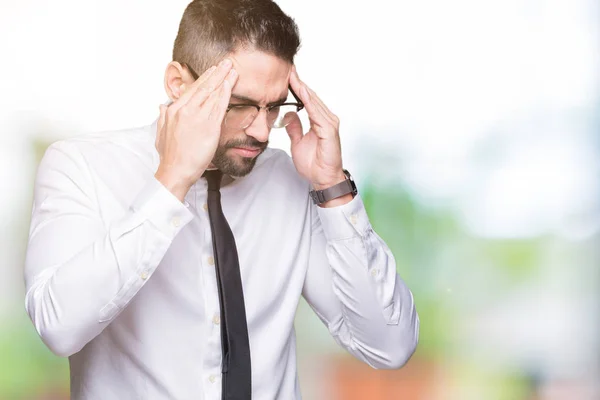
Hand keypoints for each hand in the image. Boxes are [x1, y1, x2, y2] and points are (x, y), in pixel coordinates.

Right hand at [155, 59, 237, 200]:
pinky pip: (219, 106)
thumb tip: (162, 105)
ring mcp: (197, 117)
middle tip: (226, 62)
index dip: (204, 78)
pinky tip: (230, 84)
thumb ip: (163, 117)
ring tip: (232, 69)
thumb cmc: (170, 156)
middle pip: (203, 87)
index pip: (192, 89)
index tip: (213, 70)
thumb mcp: (161, 132)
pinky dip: (225, 93)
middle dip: (216, 73)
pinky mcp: (209, 127)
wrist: (175, 170)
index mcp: (174, 110)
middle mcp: (185, 110)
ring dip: (223, 79)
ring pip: (212, 93)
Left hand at [286, 66, 345, 190]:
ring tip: (292, 75)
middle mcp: (327, 119)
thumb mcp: (297, 143)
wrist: (323, 179)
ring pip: (314, 102)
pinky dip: (309, 102)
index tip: (285, 74)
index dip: (296, 87)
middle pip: (310, 96)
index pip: (306, 100)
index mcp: (319, 121)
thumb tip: (289, 116)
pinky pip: (317, 113)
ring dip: (303, 88)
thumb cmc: (314, 164)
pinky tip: (301, 92)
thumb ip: (295, 128)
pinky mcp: (330, 131)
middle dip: (299, 82)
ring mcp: (329, 124)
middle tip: (287, 67)